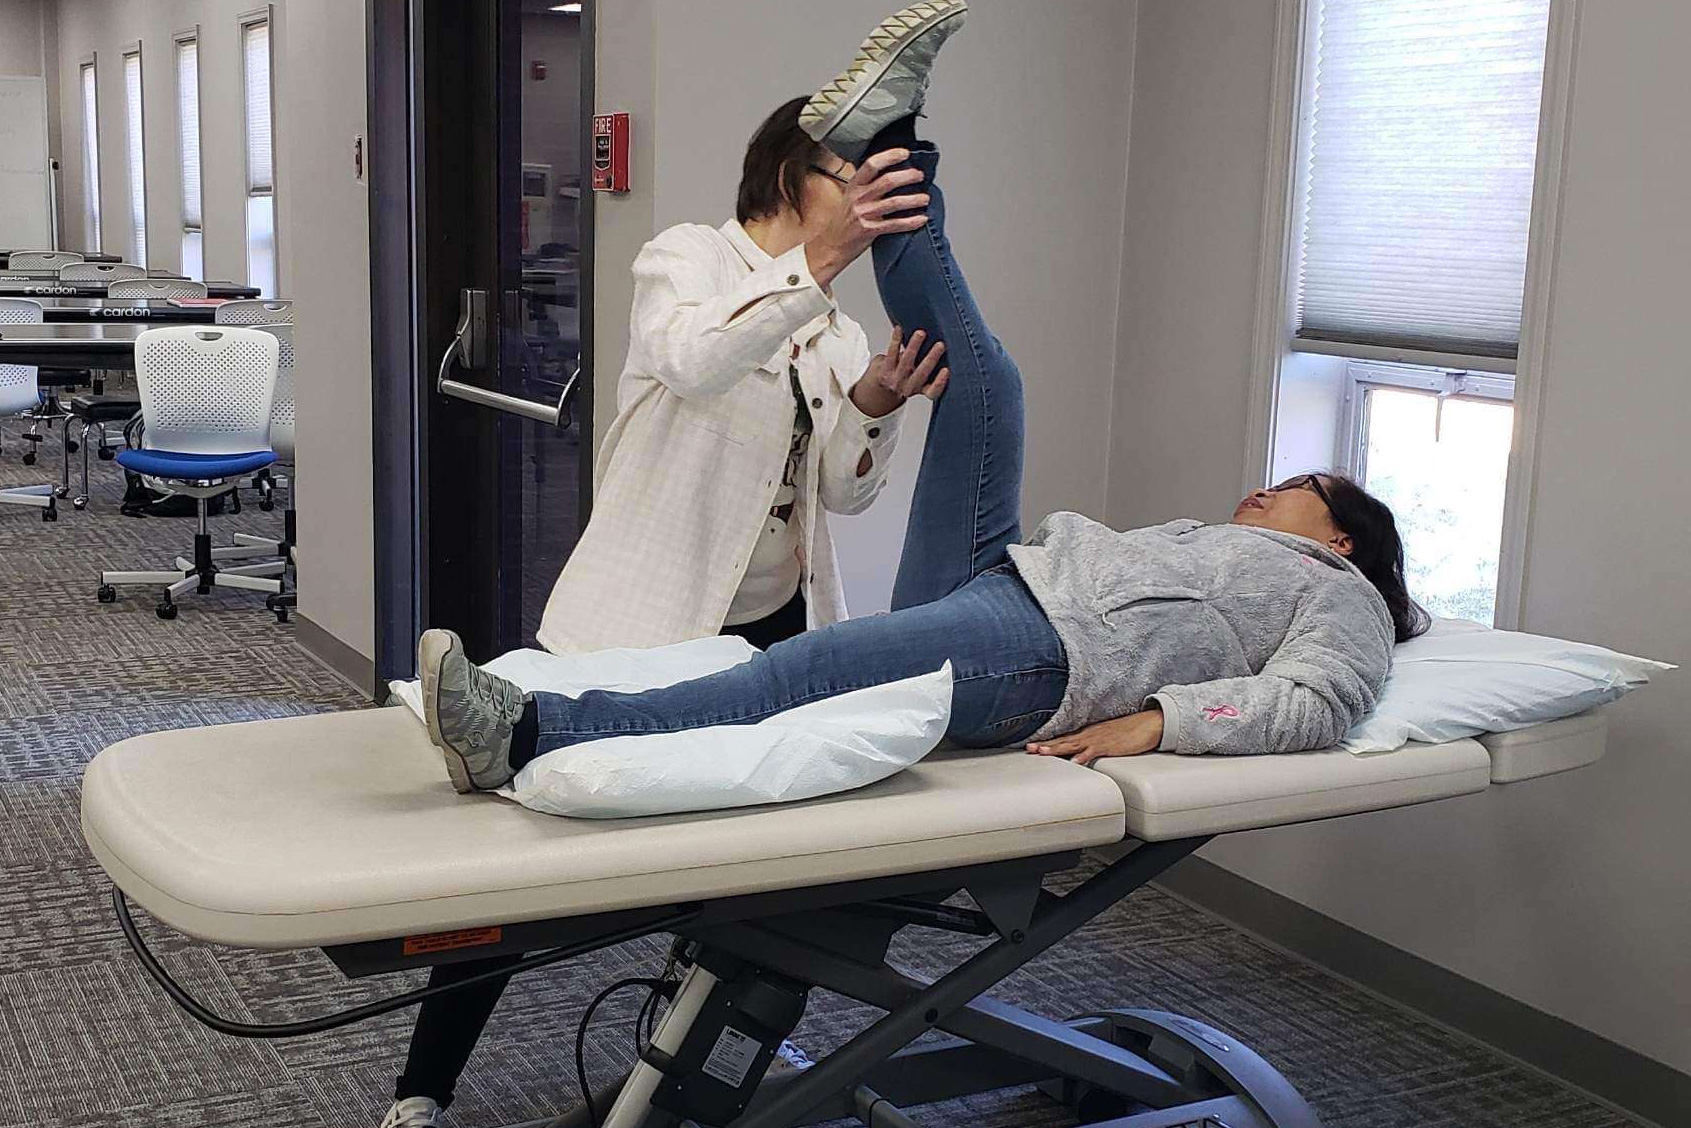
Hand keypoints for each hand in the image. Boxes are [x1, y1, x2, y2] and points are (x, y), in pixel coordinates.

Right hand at [806, 148, 930, 287]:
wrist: (832, 245)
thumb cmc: (845, 220)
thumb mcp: (851, 196)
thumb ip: (867, 184)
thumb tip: (891, 171)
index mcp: (854, 186)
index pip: (872, 164)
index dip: (890, 156)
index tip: (905, 153)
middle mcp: (858, 198)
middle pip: (887, 181)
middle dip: (908, 176)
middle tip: (920, 175)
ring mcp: (864, 214)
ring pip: (894, 203)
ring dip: (913, 199)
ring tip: (926, 198)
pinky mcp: (869, 231)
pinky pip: (895, 224)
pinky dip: (911, 222)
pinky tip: (922, 219)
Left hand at [851, 326, 948, 417]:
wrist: (879, 390)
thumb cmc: (905, 381)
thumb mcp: (920, 382)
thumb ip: (929, 370)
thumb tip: (943, 347)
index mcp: (921, 389)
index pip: (932, 391)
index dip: (939, 382)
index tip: (946, 370)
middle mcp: (908, 386)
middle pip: (921, 373)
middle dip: (931, 358)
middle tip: (941, 345)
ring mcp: (895, 378)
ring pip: (906, 361)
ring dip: (914, 346)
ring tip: (921, 333)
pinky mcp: (884, 369)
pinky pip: (891, 352)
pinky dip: (896, 339)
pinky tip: (899, 329)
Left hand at [1026, 709, 1164, 766]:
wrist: (1149, 724)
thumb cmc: (1130, 731)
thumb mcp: (1108, 738)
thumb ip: (1094, 745)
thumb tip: (1083, 754)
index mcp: (1089, 733)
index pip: (1064, 738)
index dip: (1049, 742)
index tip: (1033, 746)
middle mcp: (1090, 734)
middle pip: (1064, 740)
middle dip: (1046, 745)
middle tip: (1029, 748)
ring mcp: (1099, 739)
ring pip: (1073, 744)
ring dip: (1057, 748)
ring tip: (1042, 752)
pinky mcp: (1110, 745)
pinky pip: (1094, 751)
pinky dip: (1083, 756)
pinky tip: (1074, 762)